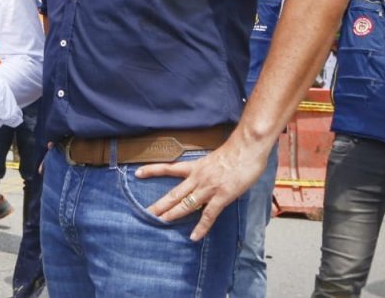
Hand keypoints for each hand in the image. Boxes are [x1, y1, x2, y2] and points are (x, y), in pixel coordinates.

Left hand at [136, 137, 268, 240]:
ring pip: (186, 204)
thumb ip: (207, 169)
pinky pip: (208, 215)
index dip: (152, 170)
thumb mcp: (215, 158)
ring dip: (172, 214)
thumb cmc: (235, 151)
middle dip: (159, 204)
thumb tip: (205, 177)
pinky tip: (194, 236)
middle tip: (145, 212)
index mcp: (195, 166)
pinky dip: (201, 227)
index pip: (169, 168)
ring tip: (160, 223)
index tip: (137, 173)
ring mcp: (208, 188)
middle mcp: (197, 178)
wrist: (247, 148)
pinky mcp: (221, 196)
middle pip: (174, 193)